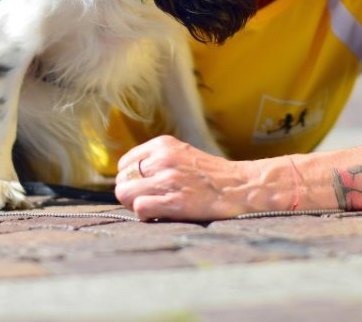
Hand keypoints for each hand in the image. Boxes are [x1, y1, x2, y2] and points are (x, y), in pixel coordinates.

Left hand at [113, 135, 255, 221]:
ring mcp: (168, 180)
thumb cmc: (210, 174)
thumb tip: (129, 177)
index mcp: (163, 144)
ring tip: (153, 208)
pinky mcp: (175, 201)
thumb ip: (157, 159)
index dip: (130, 179)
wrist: (239, 187)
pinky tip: (158, 215)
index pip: (124, 163)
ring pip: (125, 193)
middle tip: (148, 200)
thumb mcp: (182, 153)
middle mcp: (162, 159)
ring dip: (135, 205)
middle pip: (122, 180)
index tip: (143, 187)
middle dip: (131, 193)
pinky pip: (140, 208)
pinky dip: (145, 215)